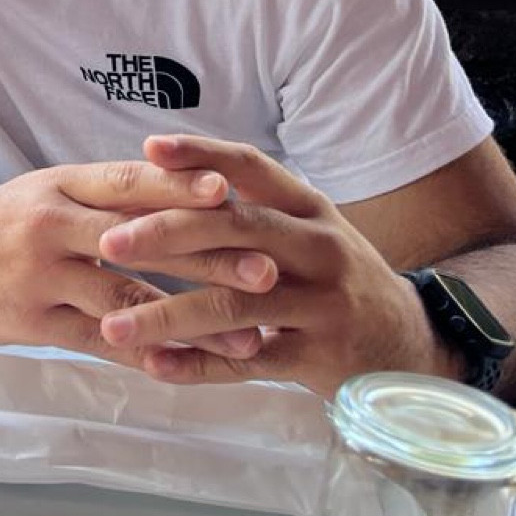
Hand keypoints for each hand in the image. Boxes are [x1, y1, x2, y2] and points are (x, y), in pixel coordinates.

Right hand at [0, 162, 266, 363]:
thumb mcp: (47, 193)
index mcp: (63, 185)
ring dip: (193, 321)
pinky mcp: (32, 320)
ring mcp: (42, 274)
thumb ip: (107, 195)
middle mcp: (54, 223)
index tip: (233, 193)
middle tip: (268, 272)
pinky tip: (186, 367)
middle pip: (142, 238)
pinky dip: (144, 352)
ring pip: (129, 297)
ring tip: (245, 339)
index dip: (181, 186)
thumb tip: (188, 187)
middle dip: (211, 256)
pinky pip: (99, 339)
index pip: (131, 180)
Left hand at [92, 135, 452, 396]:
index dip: (201, 155)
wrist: (407, 342)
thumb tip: (154, 172)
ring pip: (235, 304)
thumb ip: (243, 207)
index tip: (148, 149)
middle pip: (236, 229)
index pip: (252, 167)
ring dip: (167, 315)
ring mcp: (323, 303)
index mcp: (308, 207)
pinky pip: (247, 363)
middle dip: (166, 234)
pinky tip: (152, 365)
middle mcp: (319, 246)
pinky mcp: (321, 356)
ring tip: (111, 323)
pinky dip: (197, 367)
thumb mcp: (302, 230)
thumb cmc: (330, 278)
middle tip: (107, 242)